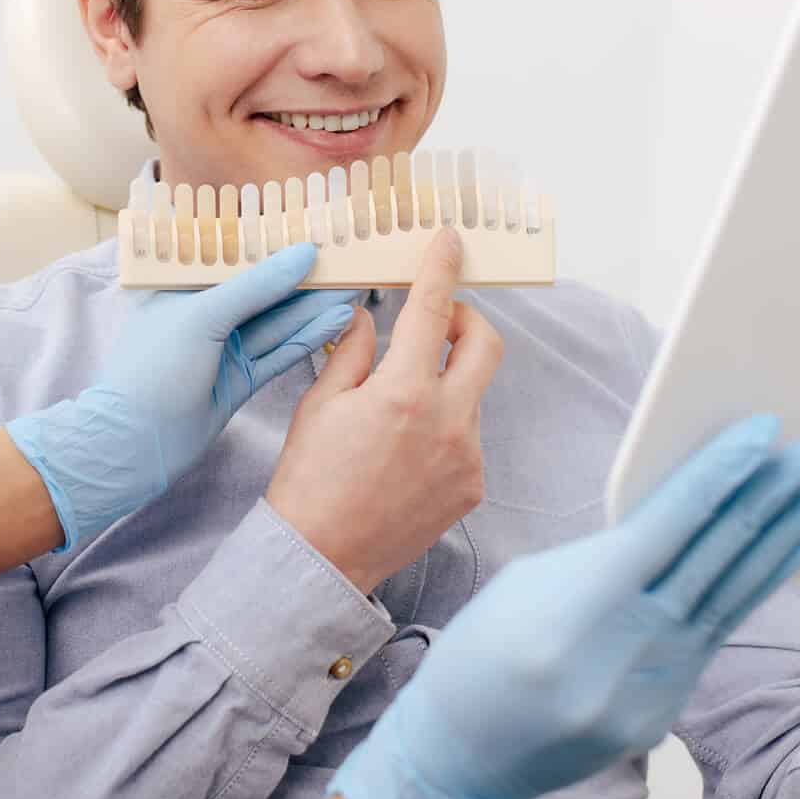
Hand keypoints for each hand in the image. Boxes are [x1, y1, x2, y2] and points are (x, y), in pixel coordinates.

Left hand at [7, 241, 357, 551]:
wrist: (135, 444)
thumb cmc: (154, 369)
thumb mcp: (203, 316)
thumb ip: (256, 285)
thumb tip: (303, 252)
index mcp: (185, 288)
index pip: (239, 259)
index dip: (277, 246)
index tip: (318, 232)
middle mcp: (207, 315)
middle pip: (264, 292)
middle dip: (304, 279)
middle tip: (349, 261)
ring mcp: (225, 350)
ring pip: (278, 323)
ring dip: (314, 308)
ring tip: (355, 287)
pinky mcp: (240, 380)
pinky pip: (279, 353)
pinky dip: (307, 339)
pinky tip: (337, 321)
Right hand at [265, 229, 501, 590]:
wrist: (322, 556)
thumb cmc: (311, 479)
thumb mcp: (321, 404)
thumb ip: (351, 351)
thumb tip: (366, 315)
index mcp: (404, 393)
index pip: (432, 310)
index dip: (442, 268)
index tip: (449, 242)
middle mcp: (447, 421)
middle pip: (487, 345)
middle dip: (468, 321)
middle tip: (438, 324)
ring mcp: (466, 457)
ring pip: (471, 396)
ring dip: (444, 387)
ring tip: (396, 417)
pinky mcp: (472, 486)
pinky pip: (466, 439)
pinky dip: (442, 431)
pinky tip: (403, 455)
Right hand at [330, 415, 799, 798]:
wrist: (463, 755)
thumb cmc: (479, 653)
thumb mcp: (528, 583)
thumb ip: (603, 554)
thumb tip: (673, 516)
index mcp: (582, 602)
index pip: (671, 524)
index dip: (721, 474)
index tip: (761, 435)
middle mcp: (628, 647)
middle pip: (713, 557)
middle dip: (762, 496)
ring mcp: (652, 689)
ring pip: (729, 597)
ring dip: (775, 538)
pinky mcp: (663, 714)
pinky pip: (716, 636)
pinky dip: (752, 589)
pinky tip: (780, 553)